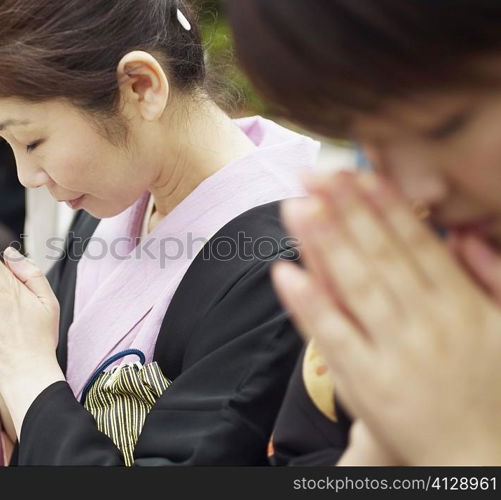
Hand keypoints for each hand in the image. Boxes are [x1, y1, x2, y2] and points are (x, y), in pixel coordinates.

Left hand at [272, 171, 500, 464]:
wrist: (473, 460)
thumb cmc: (491, 390)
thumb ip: (492, 278)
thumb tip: (464, 233)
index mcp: (462, 306)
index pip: (417, 244)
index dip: (386, 206)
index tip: (360, 172)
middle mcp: (427, 324)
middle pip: (381, 256)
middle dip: (347, 210)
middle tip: (317, 172)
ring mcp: (394, 353)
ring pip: (355, 287)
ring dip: (324, 243)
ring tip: (298, 205)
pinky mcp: (366, 383)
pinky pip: (333, 337)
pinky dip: (309, 304)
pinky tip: (284, 272)